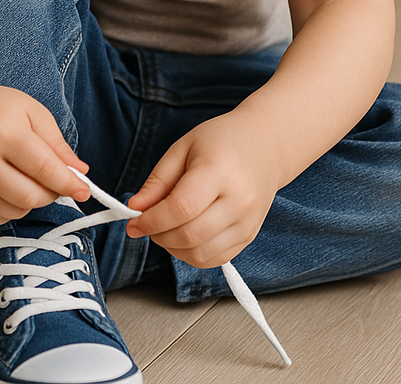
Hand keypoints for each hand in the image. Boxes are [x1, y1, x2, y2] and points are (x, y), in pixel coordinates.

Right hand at [0, 81, 89, 223]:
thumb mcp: (33, 112)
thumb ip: (57, 143)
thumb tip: (80, 171)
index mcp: (3, 132)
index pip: (43, 168)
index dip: (68, 182)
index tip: (85, 191)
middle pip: (30, 195)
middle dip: (53, 193)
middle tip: (58, 181)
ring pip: (17, 210)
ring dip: (35, 200)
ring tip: (32, 177)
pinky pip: (0, 218)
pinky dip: (16, 207)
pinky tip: (13, 185)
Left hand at [125, 109, 281, 267]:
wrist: (266, 144)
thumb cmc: (222, 140)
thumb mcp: (183, 147)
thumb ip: (158, 180)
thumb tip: (136, 208)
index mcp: (219, 170)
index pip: (181, 208)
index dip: (152, 220)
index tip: (134, 221)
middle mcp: (239, 200)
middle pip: (190, 235)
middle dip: (159, 236)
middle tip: (147, 224)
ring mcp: (248, 221)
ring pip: (201, 254)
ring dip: (173, 249)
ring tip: (166, 228)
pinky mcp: (249, 236)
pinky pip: (215, 259)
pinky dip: (192, 254)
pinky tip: (184, 236)